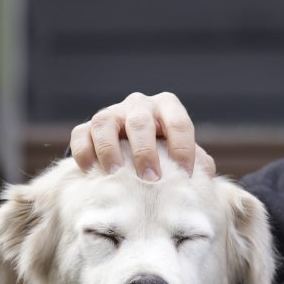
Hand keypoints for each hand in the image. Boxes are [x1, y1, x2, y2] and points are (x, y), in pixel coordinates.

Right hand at [70, 92, 214, 179]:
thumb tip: (203, 177)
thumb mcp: (183, 154)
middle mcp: (138, 105)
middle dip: (145, 151)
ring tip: (115, 174)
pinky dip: (84, 152)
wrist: (133, 152)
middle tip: (151, 179)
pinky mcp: (86, 127)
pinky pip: (81, 134)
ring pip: (105, 123)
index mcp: (167, 107)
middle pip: (140, 121)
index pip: (178, 122)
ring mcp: (111, 114)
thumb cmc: (167, 154)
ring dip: (109, 149)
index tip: (185, 175)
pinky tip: (90, 172)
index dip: (183, 148)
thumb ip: (197, 162)